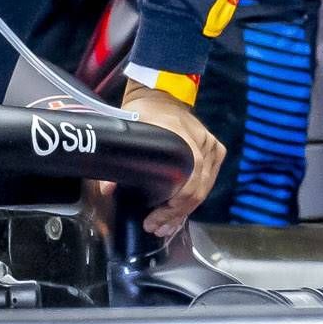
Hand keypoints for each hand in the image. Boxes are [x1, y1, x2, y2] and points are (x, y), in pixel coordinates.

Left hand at [121, 81, 225, 240]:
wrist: (160, 94)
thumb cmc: (142, 113)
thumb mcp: (127, 132)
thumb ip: (118, 159)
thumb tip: (107, 189)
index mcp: (181, 138)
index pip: (187, 181)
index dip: (172, 207)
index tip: (153, 220)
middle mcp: (202, 144)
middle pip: (196, 190)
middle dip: (175, 215)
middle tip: (157, 228)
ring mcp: (211, 147)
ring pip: (204, 189)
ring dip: (184, 211)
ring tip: (166, 226)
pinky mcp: (216, 150)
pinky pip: (208, 181)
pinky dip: (194, 198)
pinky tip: (180, 212)